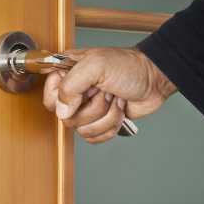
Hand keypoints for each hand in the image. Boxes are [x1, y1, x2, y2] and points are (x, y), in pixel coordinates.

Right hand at [42, 47, 176, 143]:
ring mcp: (86, 109)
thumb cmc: (129, 66)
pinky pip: (93, 138)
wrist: (155, 79)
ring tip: (115, 99)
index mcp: (67, 75)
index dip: (63, 100)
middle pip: (66, 118)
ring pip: (81, 130)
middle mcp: (74, 93)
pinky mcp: (98, 123)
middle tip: (104, 91)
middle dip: (92, 107)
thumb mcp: (96, 65)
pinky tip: (118, 110)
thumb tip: (62, 112)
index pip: (48, 97)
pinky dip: (110, 127)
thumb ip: (70, 85)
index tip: (81, 91)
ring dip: (106, 116)